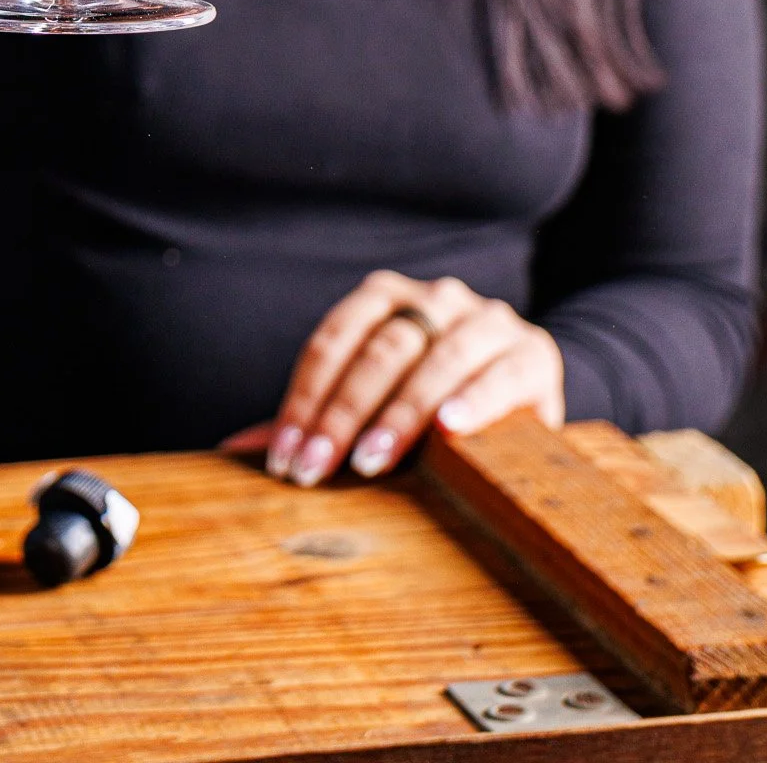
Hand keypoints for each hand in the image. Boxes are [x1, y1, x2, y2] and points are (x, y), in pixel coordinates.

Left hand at [219, 270, 563, 485]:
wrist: (525, 391)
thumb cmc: (431, 402)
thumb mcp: (373, 406)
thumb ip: (315, 419)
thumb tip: (234, 451)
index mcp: (387, 297)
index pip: (333, 339)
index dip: (304, 398)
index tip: (283, 457)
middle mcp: (436, 297)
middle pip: (379, 349)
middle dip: (342, 413)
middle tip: (315, 469)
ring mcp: (487, 320)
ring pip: (436, 358)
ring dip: (399, 413)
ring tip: (370, 461)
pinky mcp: (532, 354)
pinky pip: (498, 373)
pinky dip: (472, 399)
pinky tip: (449, 429)